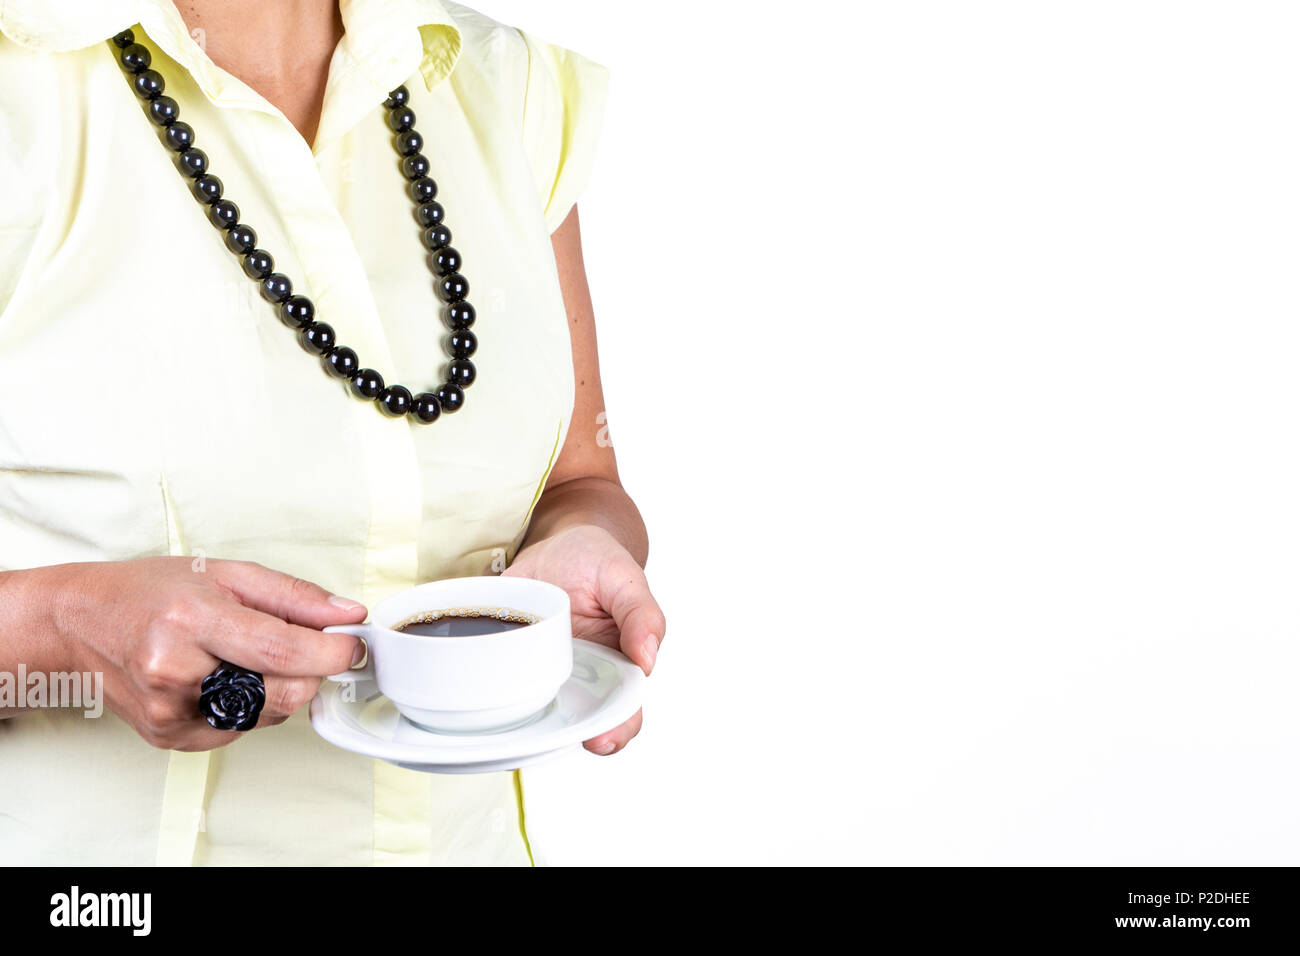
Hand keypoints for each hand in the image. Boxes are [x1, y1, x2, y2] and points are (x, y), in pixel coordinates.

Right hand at [49, 557, 366, 750]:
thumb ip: (295, 596)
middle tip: (306, 646)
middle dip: (310, 671)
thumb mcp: (226, 573)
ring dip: (276, 687)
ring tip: (240, 653)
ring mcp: (169, 711)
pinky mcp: (168, 737)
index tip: (353, 645)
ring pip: (267, 714)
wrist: (78, 624)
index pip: (281, 650)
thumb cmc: (149, 592)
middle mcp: (175, 670)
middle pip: (282, 692)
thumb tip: (349, 614)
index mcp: (190, 621)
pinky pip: (239, 729)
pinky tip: (219, 676)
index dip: (331, 652)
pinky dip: (247, 704)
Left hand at [503, 524, 665, 754]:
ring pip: (537, 713)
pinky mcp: (510, 662)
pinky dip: (492, 697)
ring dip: (528, 725)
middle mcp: (582, 679)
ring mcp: (543, 673)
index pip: (625, 710)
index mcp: (619, 666)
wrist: (559, 545)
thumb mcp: (624, 578)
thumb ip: (641, 614)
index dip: (617, 730)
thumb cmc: (597, 563)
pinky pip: (501, 686)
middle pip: (579, 723)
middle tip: (558, 739)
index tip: (602, 739)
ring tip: (518, 730)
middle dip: (569, 736)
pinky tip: (482, 704)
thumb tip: (648, 658)